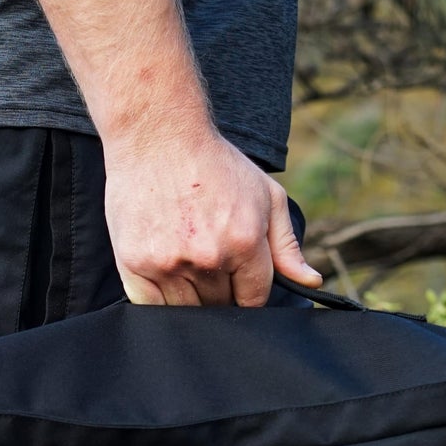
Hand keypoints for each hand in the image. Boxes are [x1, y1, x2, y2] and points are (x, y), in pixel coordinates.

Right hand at [103, 126, 323, 306]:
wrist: (157, 134)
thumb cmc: (214, 164)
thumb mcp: (265, 195)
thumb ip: (287, 244)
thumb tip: (311, 280)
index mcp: (244, 241)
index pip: (253, 299)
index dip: (248, 293)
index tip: (238, 279)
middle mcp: (208, 256)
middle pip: (220, 306)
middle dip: (220, 292)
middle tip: (209, 261)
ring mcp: (169, 263)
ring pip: (187, 311)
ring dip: (190, 297)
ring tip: (185, 260)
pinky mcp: (135, 264)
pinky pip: (152, 308)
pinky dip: (160, 300)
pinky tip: (164, 271)